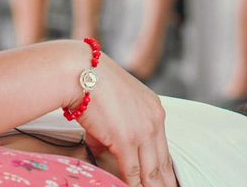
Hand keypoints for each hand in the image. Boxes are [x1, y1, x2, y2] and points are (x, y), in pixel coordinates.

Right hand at [76, 55, 176, 186]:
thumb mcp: (115, 103)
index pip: (163, 146)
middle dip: (164, 182)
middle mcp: (154, 120)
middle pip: (163, 162)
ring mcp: (142, 131)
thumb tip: (103, 148)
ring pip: (151, 171)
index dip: (164, 167)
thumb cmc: (93, 82)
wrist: (82, 71)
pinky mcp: (126, 141)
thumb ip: (114, 129)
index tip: (165, 179)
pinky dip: (133, 185)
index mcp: (154, 109)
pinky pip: (133, 172)